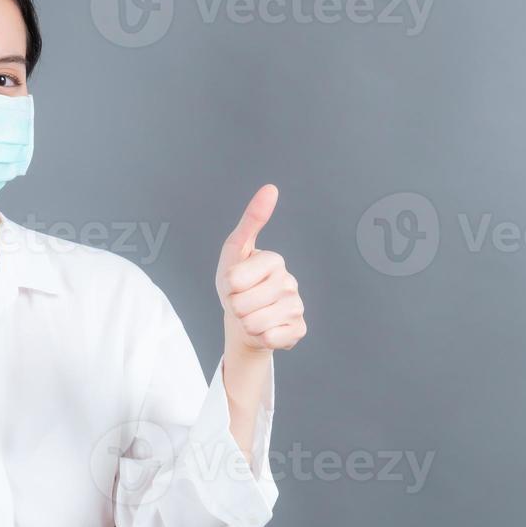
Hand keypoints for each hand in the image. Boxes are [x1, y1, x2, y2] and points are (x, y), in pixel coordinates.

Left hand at [216, 184, 305, 353]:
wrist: (244, 320)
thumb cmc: (237, 285)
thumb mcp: (235, 251)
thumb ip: (251, 220)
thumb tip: (271, 188)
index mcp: (274, 260)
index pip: (234, 280)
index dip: (227, 286)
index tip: (234, 284)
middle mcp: (290, 282)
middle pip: (242, 304)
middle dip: (235, 307)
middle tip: (242, 302)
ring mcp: (296, 307)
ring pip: (254, 323)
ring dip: (246, 324)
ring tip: (252, 315)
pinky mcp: (298, 329)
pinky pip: (270, 338)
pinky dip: (260, 337)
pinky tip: (266, 328)